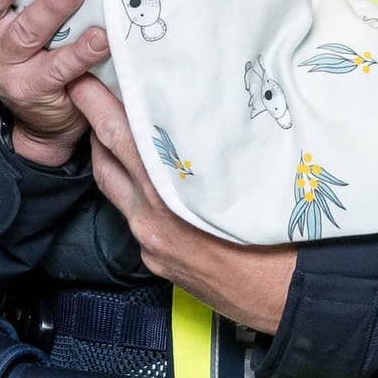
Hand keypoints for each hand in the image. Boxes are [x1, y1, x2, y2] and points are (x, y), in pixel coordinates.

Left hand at [62, 77, 297, 333]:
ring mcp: (152, 246)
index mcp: (168, 195)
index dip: (96, 104)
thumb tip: (197, 115)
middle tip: (89, 92)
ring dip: (113, 159)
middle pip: (105, 163)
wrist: (295, 300)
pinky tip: (151, 177)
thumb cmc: (286, 240)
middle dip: (95, 126)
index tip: (83, 78)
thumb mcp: (250, 180)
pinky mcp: (160, 264)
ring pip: (117, 192)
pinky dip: (135, 192)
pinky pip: (136, 218)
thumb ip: (214, 149)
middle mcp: (151, 221)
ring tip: (117, 127)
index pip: (118, 137)